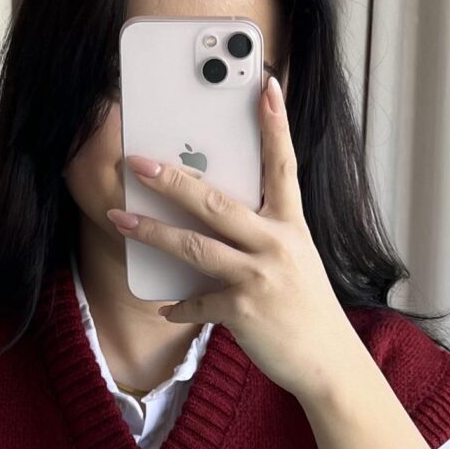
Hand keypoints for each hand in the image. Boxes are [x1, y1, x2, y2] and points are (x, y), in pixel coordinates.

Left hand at [108, 71, 356, 402]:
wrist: (328, 363)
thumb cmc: (306, 308)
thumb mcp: (295, 260)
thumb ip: (263, 235)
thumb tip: (216, 215)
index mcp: (291, 226)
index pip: (283, 165)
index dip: (275, 124)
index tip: (266, 85)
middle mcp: (277, 245)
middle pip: (217, 202)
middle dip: (173, 179)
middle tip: (139, 161)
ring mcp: (259, 277)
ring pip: (195, 247)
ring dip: (152, 232)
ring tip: (121, 219)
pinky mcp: (243, 311)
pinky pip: (198, 301)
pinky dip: (178, 303)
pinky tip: (165, 304)